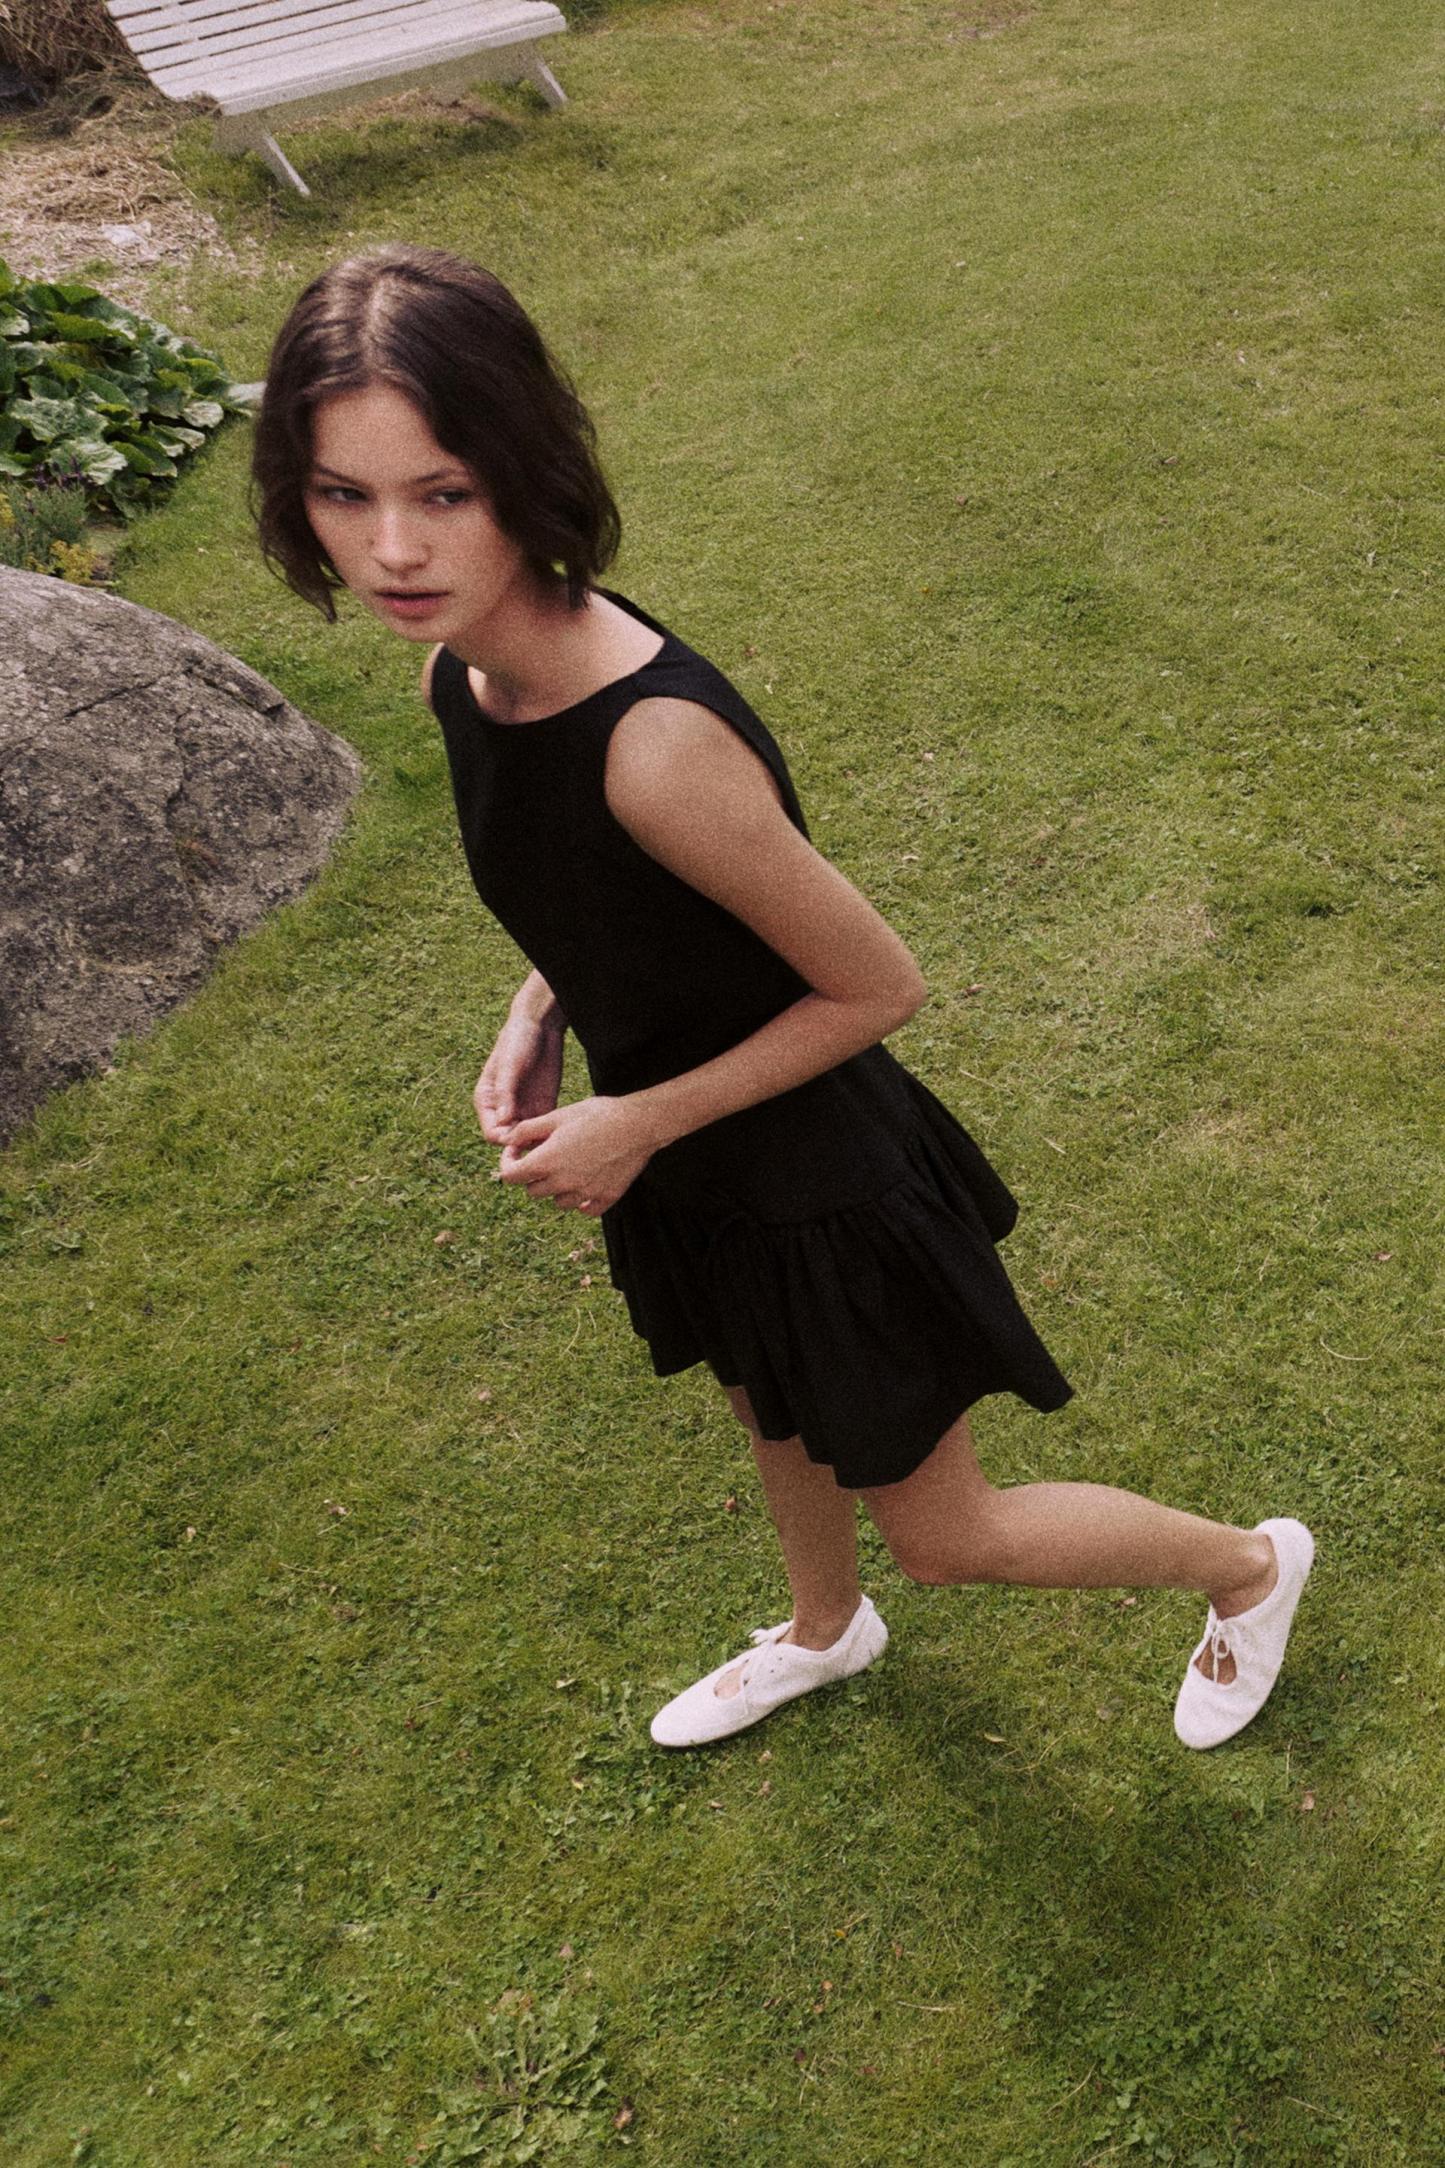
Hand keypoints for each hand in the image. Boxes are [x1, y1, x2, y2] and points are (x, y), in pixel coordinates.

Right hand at [474, 1014, 565, 1144]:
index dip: (504, 1140)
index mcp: (487, 1101)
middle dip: (522, 1147)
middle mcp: (503, 1110)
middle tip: (539, 1145)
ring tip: (551, 1141)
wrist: (541, 1027)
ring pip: (527, 1139)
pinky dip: (549, 1134)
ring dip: (537, 1143)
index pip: (492, 1133)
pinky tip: (560, 1131)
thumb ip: (506, 1093)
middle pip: (510, 1141)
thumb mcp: (510, 1066)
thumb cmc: (517, 1042)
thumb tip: (504, 1121)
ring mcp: (523, 1110)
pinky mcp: (543, 1107)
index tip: (520, 1138)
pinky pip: (544, 1129)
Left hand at [497, 1096, 654, 1215]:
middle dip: (533, 1175)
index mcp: (546, 1162)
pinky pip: (585, 1210)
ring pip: (558, 1202)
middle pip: (532, 1191)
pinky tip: (587, 1183)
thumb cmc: (597, 1114)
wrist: (638, 1124)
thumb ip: (528, 1130)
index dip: (509, 1163)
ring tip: (570, 1166)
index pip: (510, 1177)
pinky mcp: (605, 1198)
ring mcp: (584, 1193)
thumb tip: (507, 1139)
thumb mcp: (558, 1116)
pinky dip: (582, 1201)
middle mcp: (562, 1183)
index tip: (518, 1153)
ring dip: (557, 1188)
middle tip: (546, 1156)